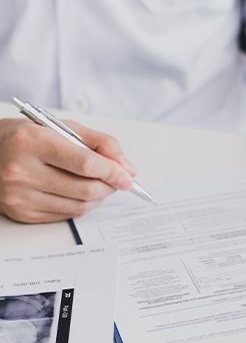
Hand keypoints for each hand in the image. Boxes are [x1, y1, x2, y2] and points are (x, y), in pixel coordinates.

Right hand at [0, 118, 135, 223]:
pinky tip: (82, 192)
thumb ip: (100, 143)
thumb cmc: (26, 137)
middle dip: (110, 186)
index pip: (85, 163)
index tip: (128, 176)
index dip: (113, 171)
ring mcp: (20, 196)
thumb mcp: (62, 127)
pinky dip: (83, 205)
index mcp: (32, 142)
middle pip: (85, 189)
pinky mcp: (22, 214)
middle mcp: (22, 171)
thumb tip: (126, 167)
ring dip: (100, 197)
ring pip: (79, 206)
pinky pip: (66, 215)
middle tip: (118, 180)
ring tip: (101, 184)